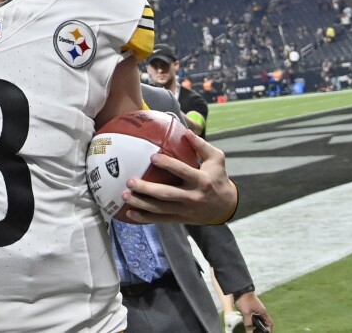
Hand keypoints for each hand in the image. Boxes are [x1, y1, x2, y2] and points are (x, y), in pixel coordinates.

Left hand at [121, 131, 237, 224]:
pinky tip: (129, 213)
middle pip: (167, 194)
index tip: (152, 157)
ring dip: (141, 203)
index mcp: (201, 180)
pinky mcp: (180, 219)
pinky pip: (160, 219)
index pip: (183, 171)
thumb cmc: (218, 178)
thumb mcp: (216, 159)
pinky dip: (144, 218)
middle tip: (130, 181)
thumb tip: (185, 132)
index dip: (168, 165)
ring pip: (160, 209)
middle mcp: (192, 197)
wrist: (226, 207)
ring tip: (125, 195)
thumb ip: (201, 145)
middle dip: (147, 189)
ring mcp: (185, 210)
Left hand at [236, 292, 271, 331]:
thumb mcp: (246, 314)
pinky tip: (247, 323)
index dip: (268, 330)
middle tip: (255, 332)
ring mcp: (256, 309)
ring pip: (259, 320)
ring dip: (256, 325)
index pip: (269, 324)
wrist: (240, 289)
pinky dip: (252, 321)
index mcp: (263, 313)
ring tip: (251, 330)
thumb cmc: (245, 300)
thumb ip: (248, 324)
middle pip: (264, 323)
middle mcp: (261, 311)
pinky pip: (254, 316)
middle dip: (261, 329)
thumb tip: (250, 332)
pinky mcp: (252, 307)